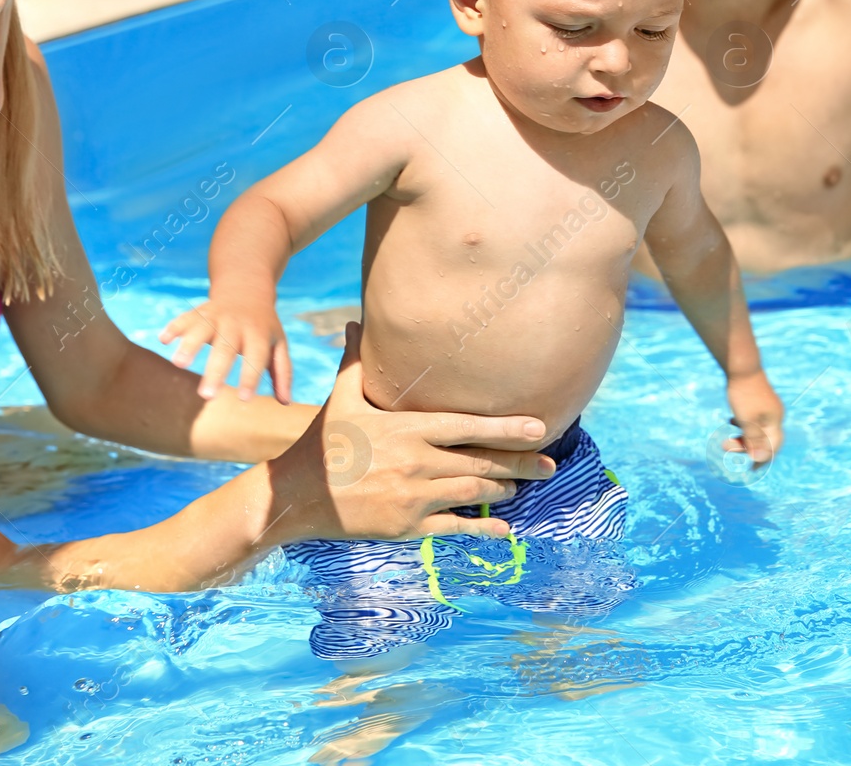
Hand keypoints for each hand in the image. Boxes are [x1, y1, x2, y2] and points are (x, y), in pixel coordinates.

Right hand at [159, 296, 291, 403]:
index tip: (244, 399)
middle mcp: (236, 324)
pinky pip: (185, 318)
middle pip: (226, 348)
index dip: (250, 377)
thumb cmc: (263, 327)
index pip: (256, 357)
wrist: (247, 290)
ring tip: (179, 364)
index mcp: (259, 334)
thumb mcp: (278, 345)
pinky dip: (174, 327)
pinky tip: (163, 339)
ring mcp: (216, 316)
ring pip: (202, 329)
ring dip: (190, 345)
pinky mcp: (199, 312)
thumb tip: (286, 403)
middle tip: (206, 396)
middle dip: (216, 371)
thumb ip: (282, 372)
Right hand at [269, 323, 555, 541]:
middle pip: (481, 463)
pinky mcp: (408, 526)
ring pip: (473, 494)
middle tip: (551, 466)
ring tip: (523, 486)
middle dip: (521, 464)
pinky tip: (504, 528)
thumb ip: (357, 361)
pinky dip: (482, 527)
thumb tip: (356, 322)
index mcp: (408, 429)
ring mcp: (415, 496)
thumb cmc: (324, 441)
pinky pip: (455, 528)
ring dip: (503, 490)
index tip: (542, 427)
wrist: (299, 493)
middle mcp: (417, 462)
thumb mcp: (342, 398)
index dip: (508, 428)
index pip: (469, 426)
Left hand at [724, 370, 784, 465]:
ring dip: (741, 436)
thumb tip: (759, 459)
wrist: (741, 366)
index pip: (773, 447)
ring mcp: (766, 406)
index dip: (762, 459)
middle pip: (763, 438)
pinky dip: (741, 424)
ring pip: (755, 428)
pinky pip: (751, 418)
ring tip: (724, 439)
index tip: (750, 470)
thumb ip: (754, 440)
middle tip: (724, 447)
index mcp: (774, 420)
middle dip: (744, 446)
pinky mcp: (757, 399)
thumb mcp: (747, 420)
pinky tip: (730, 421)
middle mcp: (774, 414)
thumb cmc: (744, 394)